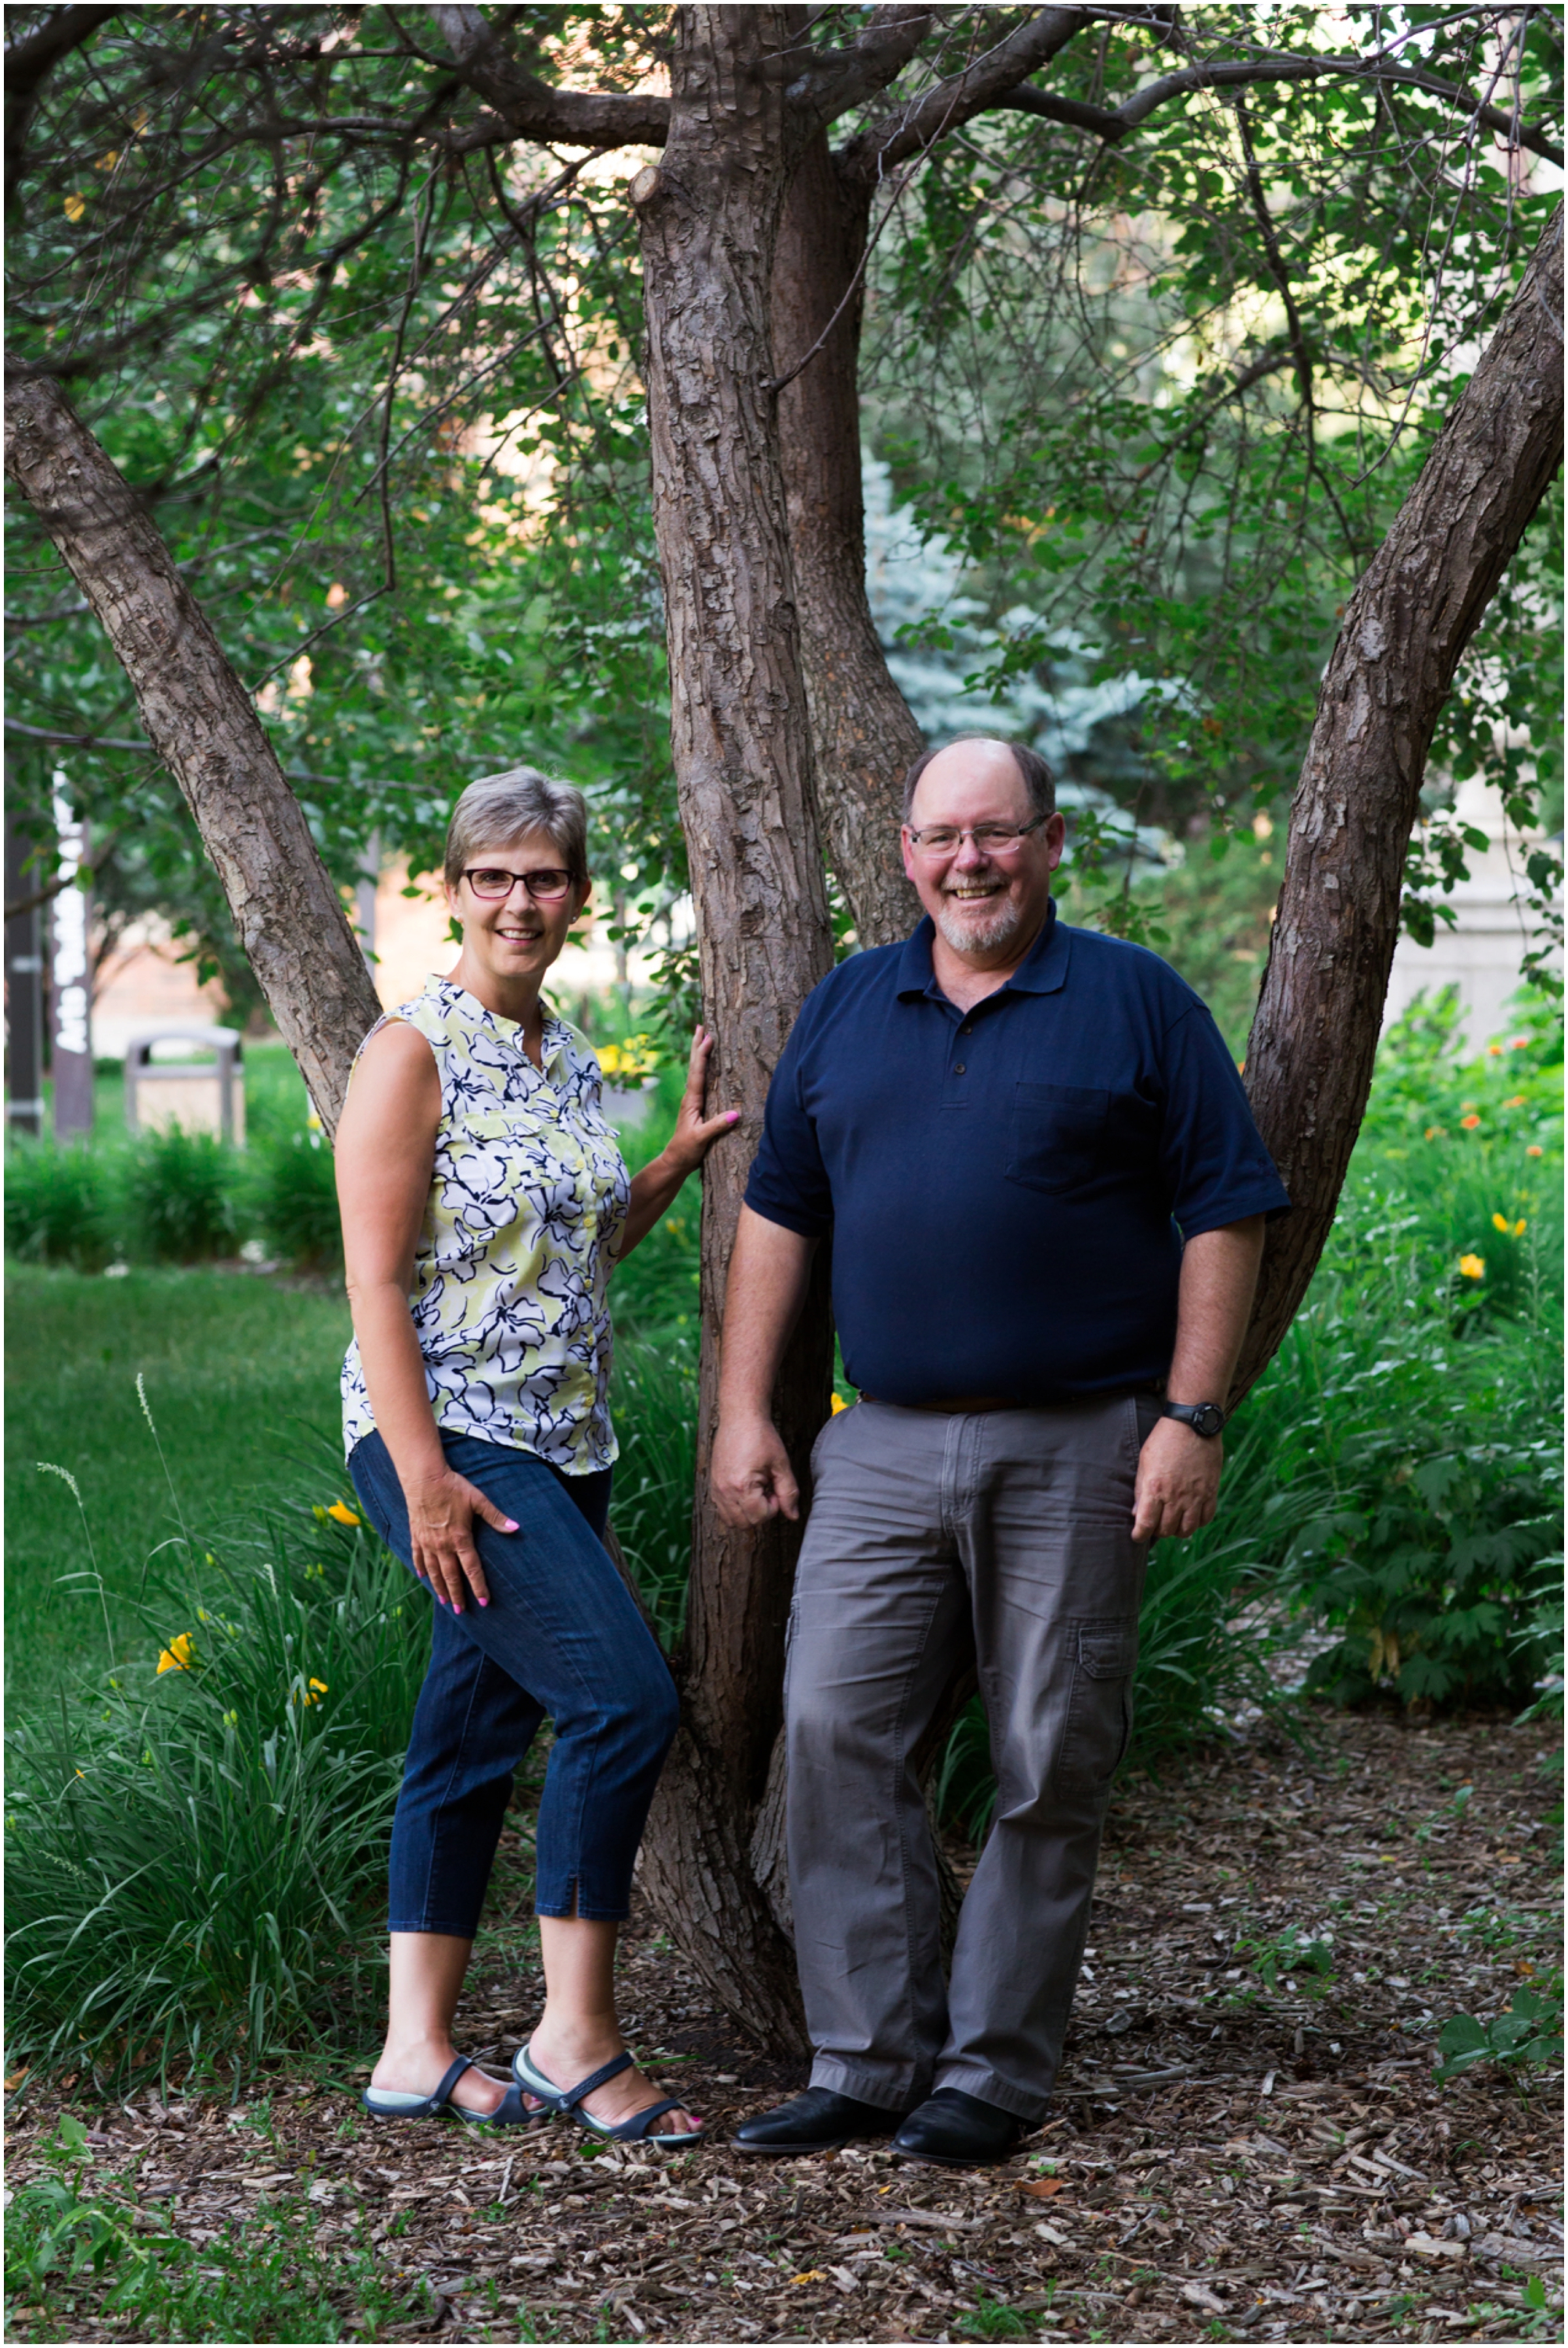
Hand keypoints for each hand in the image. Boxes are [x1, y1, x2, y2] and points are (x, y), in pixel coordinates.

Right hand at [405, 1468, 516, 1611]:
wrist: (424, 1478)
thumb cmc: (453, 1487)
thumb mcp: (478, 1500)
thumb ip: (496, 1516)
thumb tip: (516, 1528)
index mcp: (460, 1538)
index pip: (472, 1569)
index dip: (478, 1587)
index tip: (484, 1602)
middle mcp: (442, 1545)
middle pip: (451, 1575)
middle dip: (457, 1594)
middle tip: (461, 1611)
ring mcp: (427, 1542)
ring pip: (434, 1571)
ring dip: (439, 1587)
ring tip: (444, 1601)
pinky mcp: (416, 1535)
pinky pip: (417, 1557)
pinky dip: (420, 1568)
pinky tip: (423, 1578)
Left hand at [663, 1027, 739, 1175]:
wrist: (675, 1161)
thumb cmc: (686, 1150)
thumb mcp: (701, 1139)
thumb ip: (717, 1126)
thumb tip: (736, 1113)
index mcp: (691, 1100)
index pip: (698, 1072)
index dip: (703, 1054)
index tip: (708, 1036)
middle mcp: (691, 1096)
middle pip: (694, 1065)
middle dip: (697, 1045)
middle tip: (700, 1025)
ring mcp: (693, 1100)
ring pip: (696, 1071)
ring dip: (699, 1053)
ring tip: (703, 1036)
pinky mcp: (697, 1106)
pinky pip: (701, 1080)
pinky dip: (704, 1067)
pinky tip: (707, 1064)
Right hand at [711, 1412, 799, 1526]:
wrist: (740, 1416)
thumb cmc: (762, 1437)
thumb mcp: (781, 1465)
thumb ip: (788, 1493)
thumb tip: (793, 1516)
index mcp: (742, 1486)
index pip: (759, 1517)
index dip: (773, 1508)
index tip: (775, 1490)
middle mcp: (724, 1491)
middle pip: (744, 1524)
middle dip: (760, 1513)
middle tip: (768, 1491)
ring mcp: (716, 1488)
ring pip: (731, 1520)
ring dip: (747, 1513)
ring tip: (757, 1491)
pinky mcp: (713, 1484)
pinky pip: (722, 1509)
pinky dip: (735, 1508)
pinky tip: (747, 1490)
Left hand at [1131, 1417, 1222, 1544]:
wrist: (1193, 1424)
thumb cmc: (1164, 1440)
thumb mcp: (1144, 1462)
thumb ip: (1140, 1490)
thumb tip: (1136, 1513)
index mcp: (1155, 1489)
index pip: (1146, 1525)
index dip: (1139, 1535)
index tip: (1137, 1535)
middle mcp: (1175, 1497)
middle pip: (1166, 1530)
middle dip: (1157, 1531)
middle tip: (1155, 1524)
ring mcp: (1195, 1496)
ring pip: (1187, 1530)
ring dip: (1177, 1530)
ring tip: (1173, 1521)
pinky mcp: (1211, 1492)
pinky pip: (1205, 1519)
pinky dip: (1196, 1522)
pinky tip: (1190, 1515)